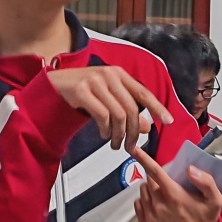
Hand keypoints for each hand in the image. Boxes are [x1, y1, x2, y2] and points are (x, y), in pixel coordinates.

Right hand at [48, 67, 172, 149]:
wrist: (54, 85)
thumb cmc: (83, 91)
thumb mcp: (108, 98)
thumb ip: (128, 110)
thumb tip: (148, 127)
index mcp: (119, 74)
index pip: (143, 92)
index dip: (157, 108)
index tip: (167, 121)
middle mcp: (109, 75)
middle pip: (131, 108)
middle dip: (133, 132)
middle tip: (130, 146)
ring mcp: (94, 81)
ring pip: (118, 114)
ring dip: (119, 135)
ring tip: (116, 144)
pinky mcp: (81, 90)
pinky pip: (101, 115)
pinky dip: (105, 129)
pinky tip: (104, 134)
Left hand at [130, 146, 221, 221]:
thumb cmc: (204, 221)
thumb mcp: (215, 200)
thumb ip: (206, 182)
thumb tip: (190, 169)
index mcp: (174, 195)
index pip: (155, 171)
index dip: (143, 158)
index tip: (134, 149)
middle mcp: (159, 204)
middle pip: (149, 180)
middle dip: (156, 179)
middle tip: (169, 187)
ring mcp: (150, 215)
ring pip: (142, 192)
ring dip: (150, 190)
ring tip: (164, 198)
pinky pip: (138, 205)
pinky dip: (144, 202)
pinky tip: (157, 207)